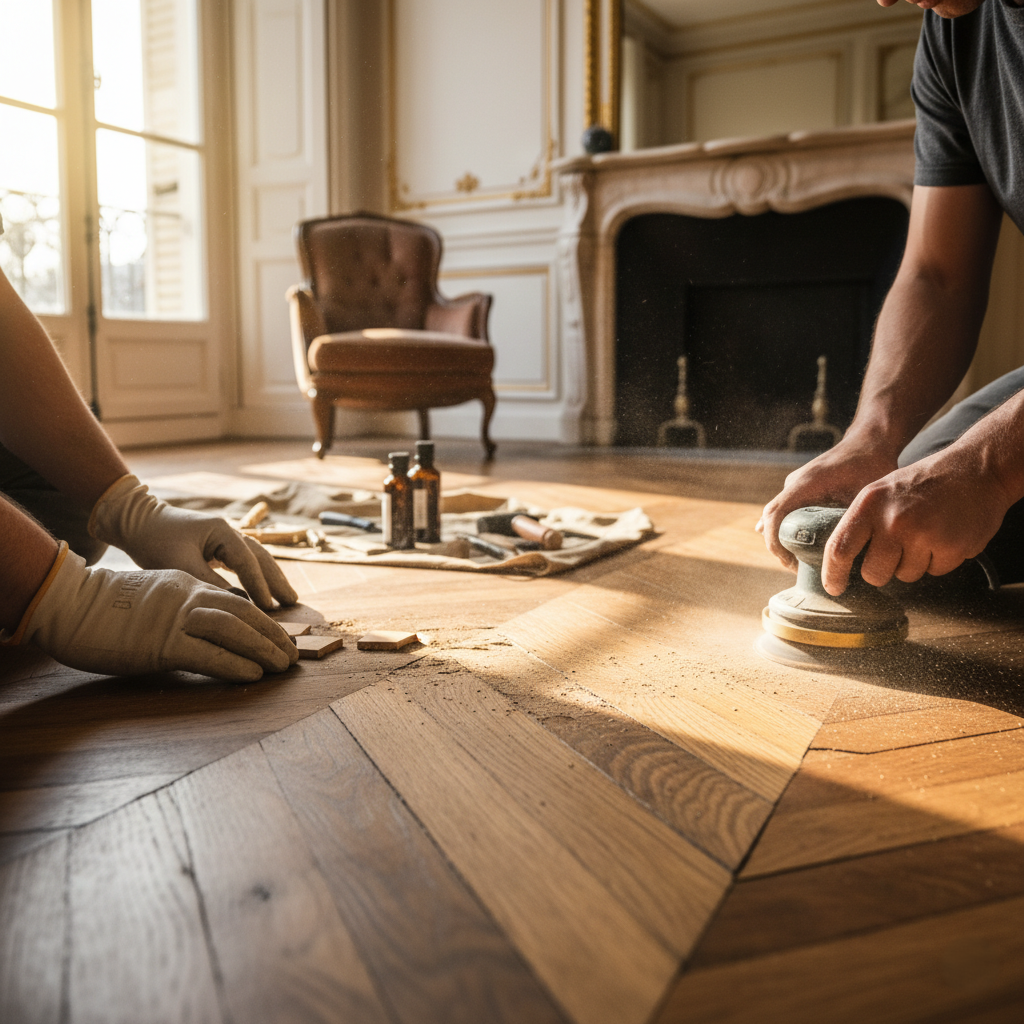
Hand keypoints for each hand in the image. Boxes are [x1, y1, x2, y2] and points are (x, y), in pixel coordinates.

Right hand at [18, 544, 298, 681]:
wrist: (68, 604)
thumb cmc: (103, 606)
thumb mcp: (151, 596)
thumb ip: (179, 607)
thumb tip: (202, 627)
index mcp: (185, 584)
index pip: (234, 601)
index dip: (262, 620)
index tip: (279, 636)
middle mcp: (187, 597)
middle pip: (243, 613)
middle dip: (273, 635)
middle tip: (293, 654)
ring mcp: (176, 619)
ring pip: (233, 630)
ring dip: (264, 649)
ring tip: (283, 665)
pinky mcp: (162, 644)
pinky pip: (208, 655)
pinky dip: (236, 664)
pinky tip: (254, 674)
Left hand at [89, 475, 297, 610]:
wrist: (137, 522)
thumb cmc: (155, 541)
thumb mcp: (179, 564)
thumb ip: (209, 583)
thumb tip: (238, 604)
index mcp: (222, 531)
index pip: (247, 561)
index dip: (259, 585)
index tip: (268, 606)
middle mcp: (229, 532)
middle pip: (261, 557)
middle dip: (277, 581)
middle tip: (293, 602)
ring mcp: (226, 538)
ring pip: (257, 559)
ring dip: (272, 579)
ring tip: (288, 598)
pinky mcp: (219, 547)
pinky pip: (245, 563)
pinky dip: (258, 577)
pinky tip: (265, 590)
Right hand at [757, 438, 898, 570]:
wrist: (871, 440)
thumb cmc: (871, 464)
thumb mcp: (864, 496)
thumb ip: (852, 520)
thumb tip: (851, 554)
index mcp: (804, 484)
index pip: (775, 516)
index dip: (777, 544)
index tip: (792, 564)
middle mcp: (794, 484)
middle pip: (771, 519)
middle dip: (778, 546)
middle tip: (796, 568)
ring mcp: (795, 484)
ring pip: (777, 515)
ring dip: (782, 538)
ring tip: (800, 560)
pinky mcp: (801, 487)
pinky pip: (786, 510)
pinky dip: (788, 528)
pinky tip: (800, 545)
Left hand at [821, 446, 1012, 594]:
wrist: (977, 469)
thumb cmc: (924, 482)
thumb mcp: (881, 491)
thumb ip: (862, 521)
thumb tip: (840, 557)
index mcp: (869, 504)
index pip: (839, 548)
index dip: (833, 574)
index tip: (834, 588)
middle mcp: (893, 521)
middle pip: (874, 573)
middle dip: (881, 572)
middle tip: (894, 554)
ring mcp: (923, 535)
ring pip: (906, 575)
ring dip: (914, 563)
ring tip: (926, 534)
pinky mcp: (952, 548)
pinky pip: (935, 572)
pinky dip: (940, 560)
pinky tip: (946, 535)